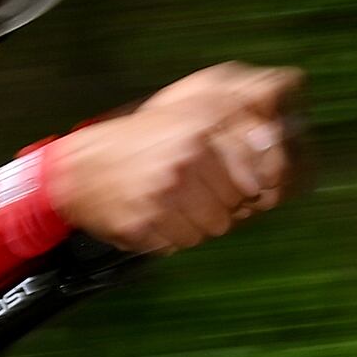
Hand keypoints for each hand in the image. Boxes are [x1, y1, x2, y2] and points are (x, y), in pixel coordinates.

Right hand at [51, 63, 305, 254]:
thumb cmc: (142, 142)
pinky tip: (155, 214)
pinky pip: (184, 243)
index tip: (233, 182)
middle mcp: (186, 155)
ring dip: (198, 222)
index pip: (257, 173)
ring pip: (213, 228)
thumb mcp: (188, 113)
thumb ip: (236, 116)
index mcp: (200, 125)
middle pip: (238, 205)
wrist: (79, 169)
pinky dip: (174, 236)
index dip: (249, 185)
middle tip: (189, 188)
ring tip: (172, 201)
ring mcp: (164, 191)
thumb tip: (277, 129)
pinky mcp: (146, 222)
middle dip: (221, 202)